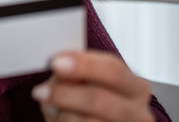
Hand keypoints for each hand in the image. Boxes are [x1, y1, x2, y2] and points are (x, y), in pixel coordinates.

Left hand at [31, 50, 154, 121]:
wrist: (91, 121)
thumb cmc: (91, 103)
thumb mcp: (88, 83)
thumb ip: (78, 75)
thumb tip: (59, 72)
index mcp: (135, 87)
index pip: (113, 70)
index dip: (83, 65)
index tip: (55, 62)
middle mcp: (138, 112)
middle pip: (100, 99)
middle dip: (65, 94)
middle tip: (40, 91)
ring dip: (62, 113)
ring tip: (49, 107)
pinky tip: (57, 119)